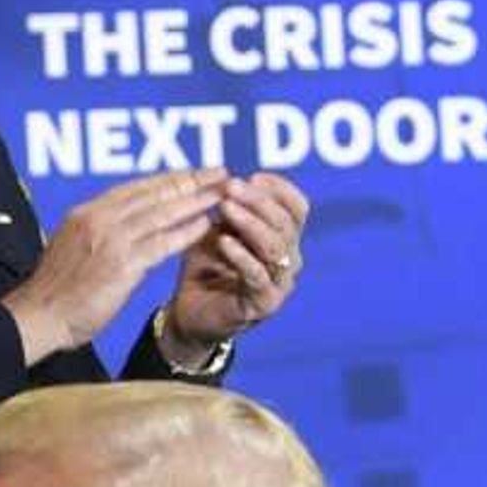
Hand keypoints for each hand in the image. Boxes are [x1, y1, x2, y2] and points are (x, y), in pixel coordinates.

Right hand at [2, 167, 224, 363]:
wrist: (37, 317)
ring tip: (223, 193)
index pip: (135, 188)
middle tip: (219, 172)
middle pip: (153, 193)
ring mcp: (109, 241)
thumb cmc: (53, 291)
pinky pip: (162, 243)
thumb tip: (120, 224)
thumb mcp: (71, 247)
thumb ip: (96, 232)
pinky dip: (186, 232)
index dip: (168, 178)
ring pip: (162, 213)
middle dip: (190, 181)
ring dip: (196, 201)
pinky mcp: (121, 265)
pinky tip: (206, 225)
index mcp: (84, 214)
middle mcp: (97, 220)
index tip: (192, 173)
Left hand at [162, 170, 307, 343]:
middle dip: (259, 201)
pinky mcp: (263, 304)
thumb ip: (229, 211)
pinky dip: (241, 256)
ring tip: (226, 207)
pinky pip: (257, 276)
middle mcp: (289, 259)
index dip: (280, 189)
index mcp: (284, 238)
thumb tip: (228, 179)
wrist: (189, 312)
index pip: (297, 208)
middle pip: (286, 223)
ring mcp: (280, 283)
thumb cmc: (206, 268)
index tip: (254, 175)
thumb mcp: (216, 231)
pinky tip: (224, 241)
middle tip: (231, 186)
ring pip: (275, 247)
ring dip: (250, 223)